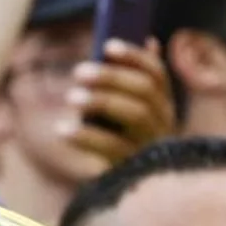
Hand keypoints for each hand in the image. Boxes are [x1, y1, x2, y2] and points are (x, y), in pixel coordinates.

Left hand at [61, 39, 175, 176]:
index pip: (155, 73)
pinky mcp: (133, 167)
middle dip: (111, 77)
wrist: (120, 185)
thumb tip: (149, 40)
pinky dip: (85, 136)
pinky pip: (113, 148)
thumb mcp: (121, 107)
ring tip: (70, 97)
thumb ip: (126, 78)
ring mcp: (151, 144)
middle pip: (144, 91)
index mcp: (162, 102)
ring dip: (101, 101)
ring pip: (135, 115)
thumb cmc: (115, 136)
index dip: (134, 56)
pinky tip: (61, 129)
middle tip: (78, 71)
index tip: (107, 45)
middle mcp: (163, 121)